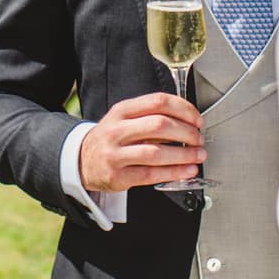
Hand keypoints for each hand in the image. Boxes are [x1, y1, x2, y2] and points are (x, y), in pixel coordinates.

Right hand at [78, 92, 204, 192]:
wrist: (80, 161)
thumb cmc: (110, 139)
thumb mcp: (123, 119)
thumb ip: (150, 116)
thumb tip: (188, 122)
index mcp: (121, 111)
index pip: (158, 102)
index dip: (183, 109)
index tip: (197, 119)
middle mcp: (116, 130)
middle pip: (159, 125)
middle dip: (187, 132)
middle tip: (199, 138)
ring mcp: (115, 154)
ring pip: (157, 152)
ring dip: (184, 154)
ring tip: (198, 155)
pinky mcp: (117, 177)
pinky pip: (151, 175)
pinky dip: (174, 172)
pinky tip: (187, 170)